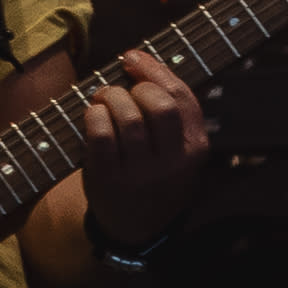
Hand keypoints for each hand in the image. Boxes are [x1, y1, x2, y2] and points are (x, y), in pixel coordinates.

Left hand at [73, 48, 208, 258]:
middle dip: (135, 85)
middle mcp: (172, 161)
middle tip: (119, 88)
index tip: (133, 57)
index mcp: (195, 148)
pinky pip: (101, 134)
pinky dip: (93, 116)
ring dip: (110, 98)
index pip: (182, 97)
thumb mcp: (179, 152)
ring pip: (128, 116)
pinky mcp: (109, 179)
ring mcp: (141, 172)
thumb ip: (171, 115)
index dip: (155, 70)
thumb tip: (142, 62)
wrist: (134, 229)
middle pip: (159, 104)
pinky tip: (92, 115)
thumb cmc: (154, 179)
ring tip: (102, 100)